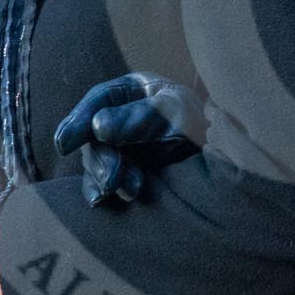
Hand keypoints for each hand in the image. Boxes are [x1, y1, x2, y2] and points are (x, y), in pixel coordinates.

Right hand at [54, 73, 204, 207]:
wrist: (228, 158)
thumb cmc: (202, 121)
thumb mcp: (176, 110)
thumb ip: (139, 117)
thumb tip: (99, 127)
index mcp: (130, 93)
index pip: (98, 102)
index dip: (79, 122)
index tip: (67, 142)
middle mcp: (120, 120)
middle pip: (94, 138)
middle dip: (100, 159)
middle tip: (112, 178)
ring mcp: (122, 149)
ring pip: (99, 164)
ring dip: (107, 178)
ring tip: (132, 189)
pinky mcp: (127, 176)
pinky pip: (105, 185)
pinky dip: (103, 194)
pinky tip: (103, 201)